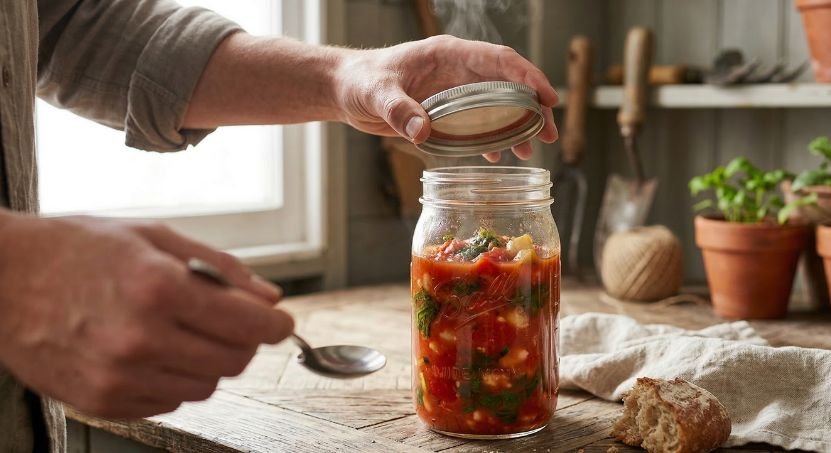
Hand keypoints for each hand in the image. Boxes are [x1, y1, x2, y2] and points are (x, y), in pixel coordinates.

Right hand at [0, 213, 292, 417]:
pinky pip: (168, 402)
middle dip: (244, 342)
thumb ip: (220, 268)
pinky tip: (153, 350)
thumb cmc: (77, 249)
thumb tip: (269, 298)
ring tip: (183, 332)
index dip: (275, 325)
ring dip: (209, 362)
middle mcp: (141, 339)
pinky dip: (174, 379)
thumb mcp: (154, 237)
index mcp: (159, 289)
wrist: (1, 278)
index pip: (248, 324)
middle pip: (233, 362)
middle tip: (231, 322)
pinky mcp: (101, 401)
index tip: (280, 322)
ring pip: (204, 387)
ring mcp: (118, 376)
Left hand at [334, 35, 558, 161]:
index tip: (547, 98)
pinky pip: (477, 123)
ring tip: (531, 150)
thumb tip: (422, 131)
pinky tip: (499, 156)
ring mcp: (454, 91)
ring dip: (516, 125)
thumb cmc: (360, 81)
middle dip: (532, 106)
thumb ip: (398, 110)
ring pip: (497, 105)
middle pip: (507, 84)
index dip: (527, 77)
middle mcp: (457, 70)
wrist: (346, 90)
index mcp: (448, 54)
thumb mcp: (376, 94)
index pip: (498, 60)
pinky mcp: (446, 111)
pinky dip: (491, 138)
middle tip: (549, 133)